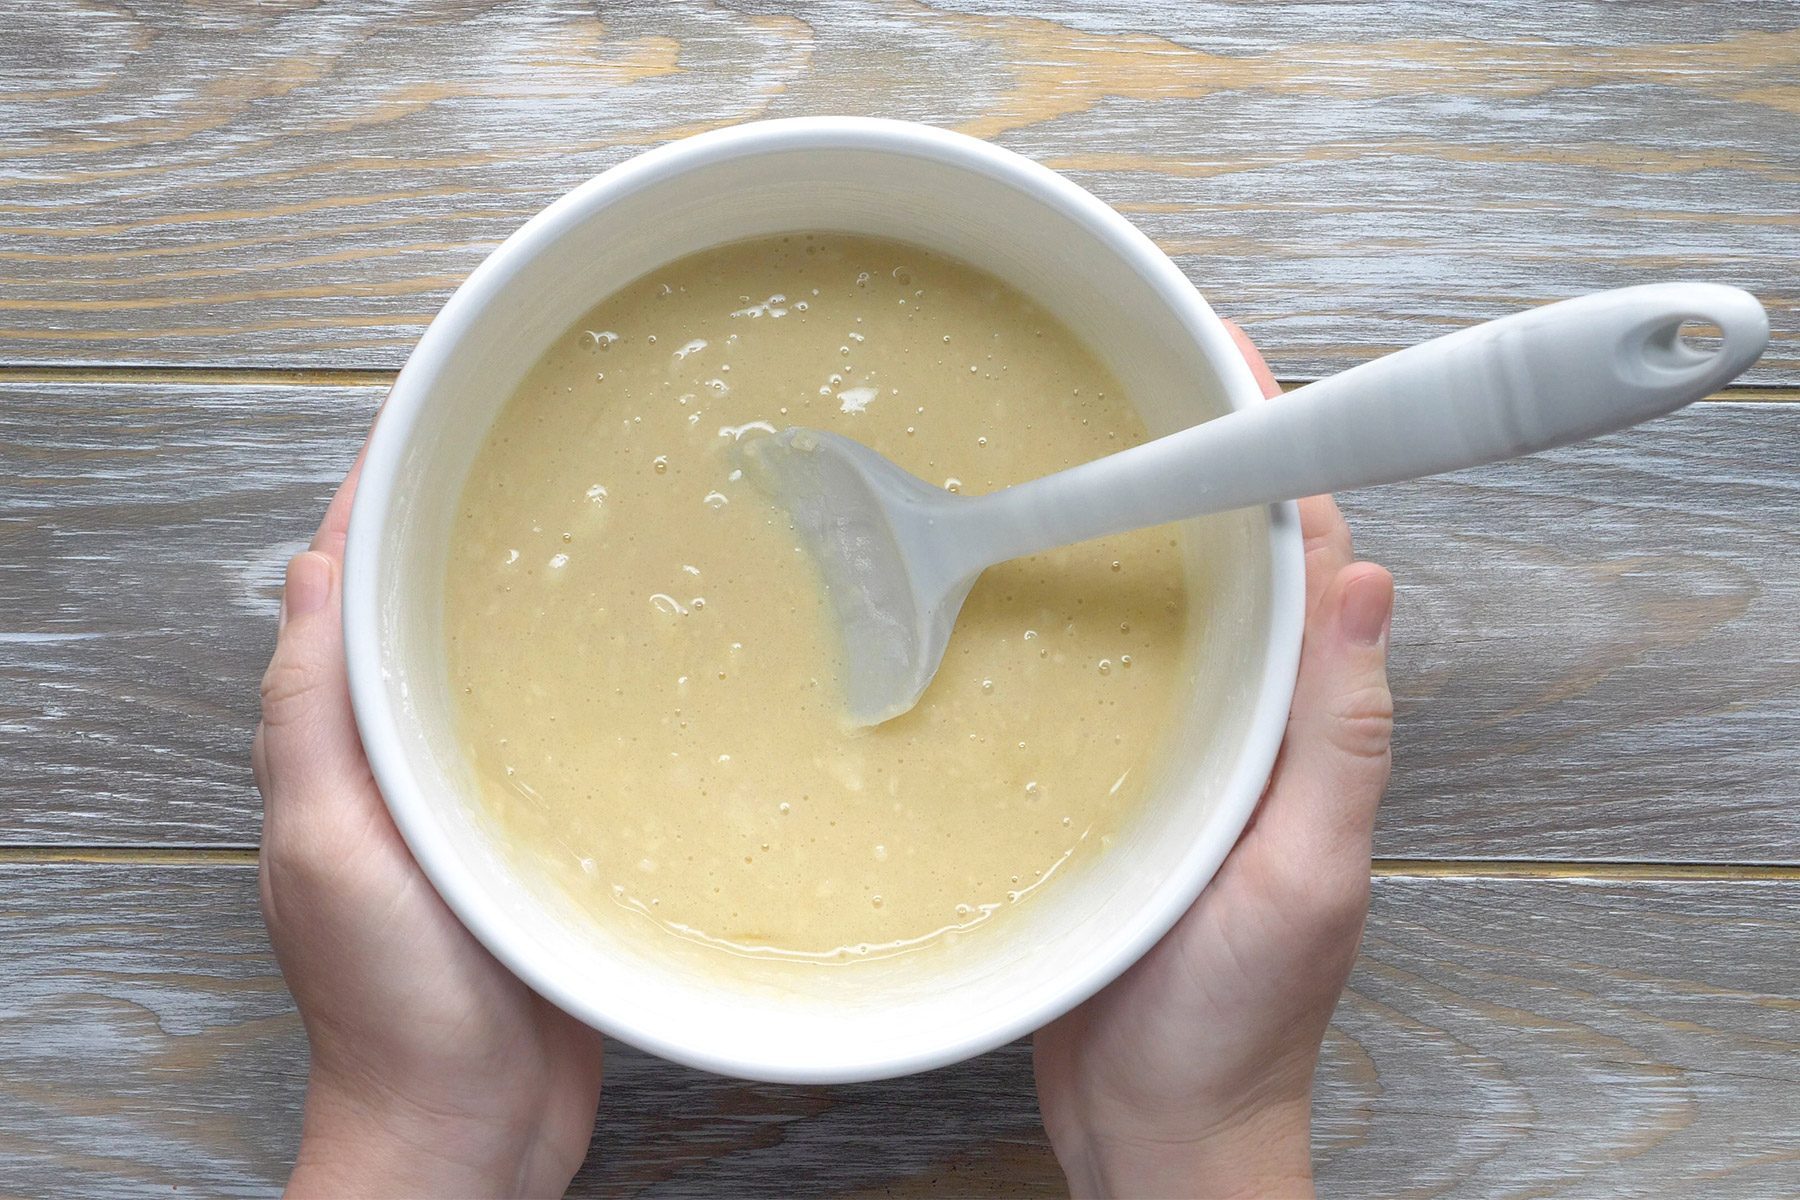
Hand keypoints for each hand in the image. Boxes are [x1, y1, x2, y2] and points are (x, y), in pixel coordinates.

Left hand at [254, 441, 604, 1198]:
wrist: (472, 1126)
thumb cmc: (394, 1003)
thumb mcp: (332, 846)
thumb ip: (316, 718)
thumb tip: (318, 570)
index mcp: (334, 757)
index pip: (344, 599)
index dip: (374, 508)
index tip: (427, 425)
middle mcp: (394, 769)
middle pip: (417, 624)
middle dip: (453, 539)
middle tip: (524, 461)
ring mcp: (464, 805)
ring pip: (484, 675)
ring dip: (516, 604)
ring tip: (581, 532)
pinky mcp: (529, 841)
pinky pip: (542, 739)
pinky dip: (567, 684)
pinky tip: (626, 662)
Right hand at [1034, 325, 1394, 1198]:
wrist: (1152, 1120)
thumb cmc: (1235, 1019)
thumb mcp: (1304, 874)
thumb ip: (1341, 738)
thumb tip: (1369, 583)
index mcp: (1304, 724)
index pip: (1303, 551)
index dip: (1278, 445)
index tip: (1228, 355)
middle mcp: (1245, 721)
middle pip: (1224, 562)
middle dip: (1190, 461)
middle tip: (1127, 374)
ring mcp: (1175, 750)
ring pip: (1158, 611)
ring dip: (1126, 526)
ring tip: (1067, 447)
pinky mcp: (1108, 784)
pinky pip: (1100, 676)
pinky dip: (1071, 615)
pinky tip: (1015, 587)